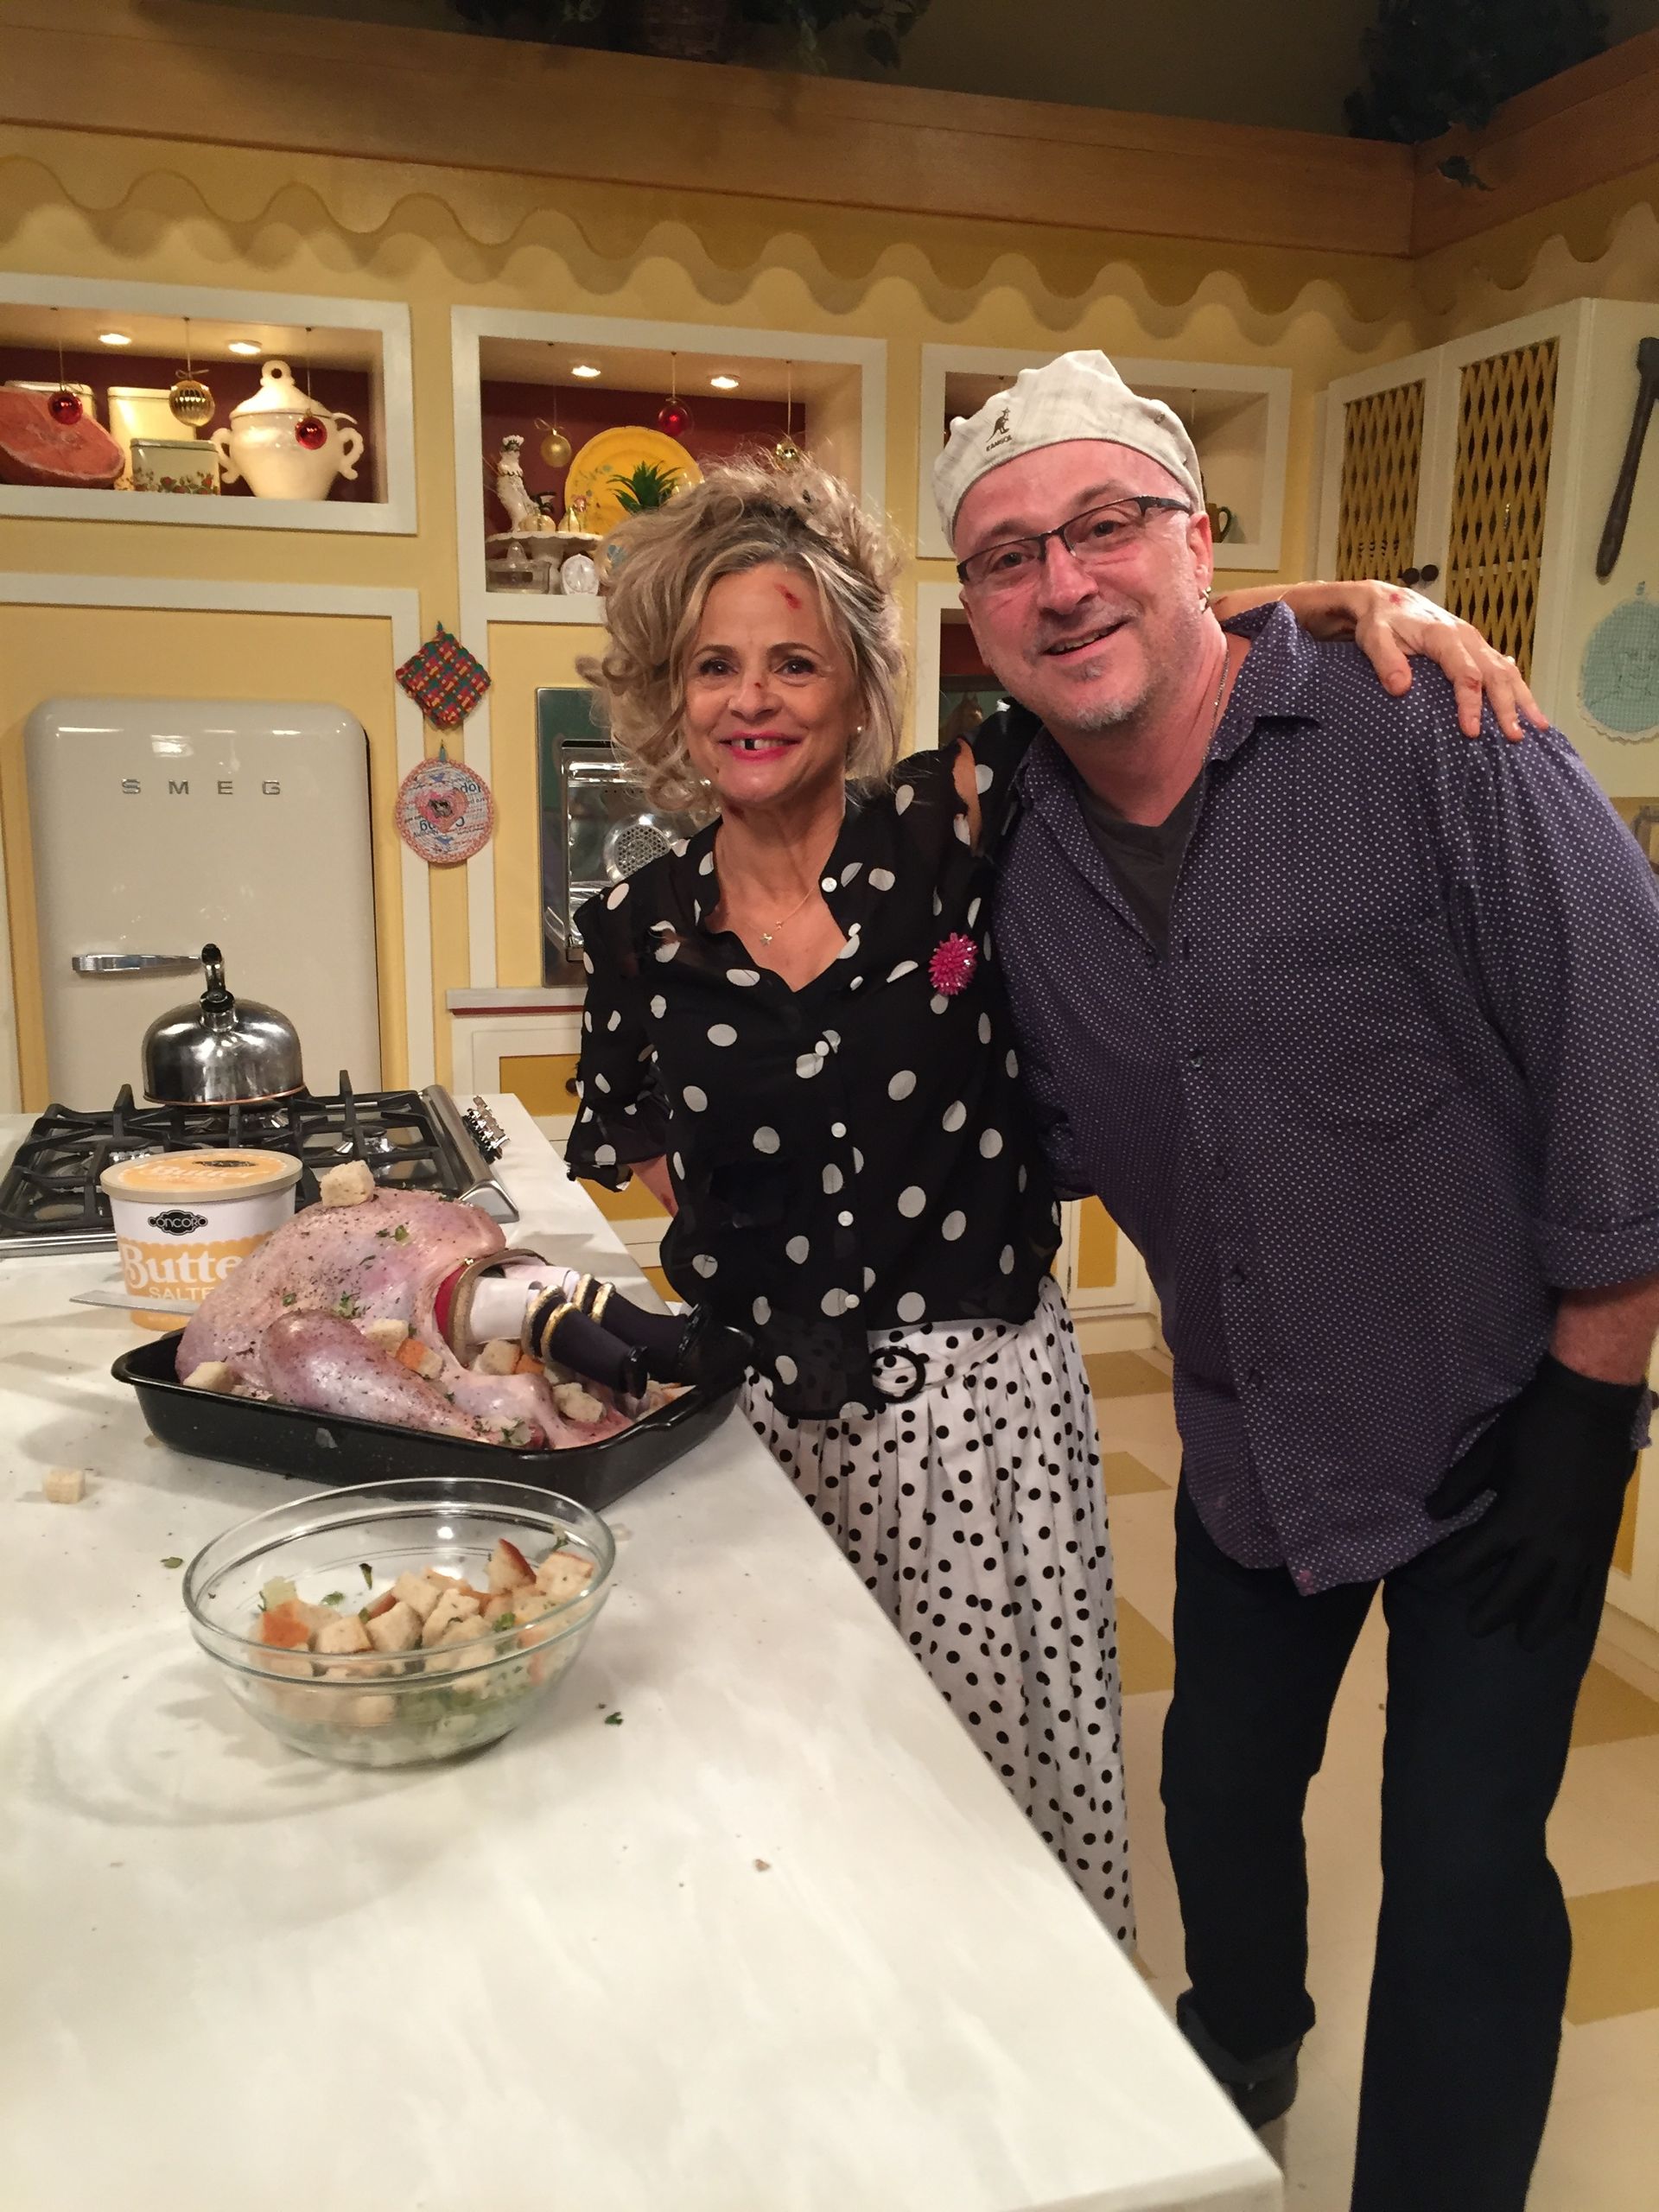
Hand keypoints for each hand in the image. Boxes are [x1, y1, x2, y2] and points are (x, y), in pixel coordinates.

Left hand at [1280, 580, 1544, 740]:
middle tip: (1514, 737)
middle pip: (1495, 675)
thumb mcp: (1374, 638)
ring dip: (1523, 699)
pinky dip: (1518, 689)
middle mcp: (1466, 637)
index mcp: (1444, 636)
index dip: (1471, 704)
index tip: (1473, 731)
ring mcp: (1475, 642)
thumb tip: (1401, 688)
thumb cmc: (1380, 622)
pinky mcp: (1476, 648)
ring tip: (1538, 727)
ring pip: (1507, 671)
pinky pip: (1503, 668)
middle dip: (1507, 707)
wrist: (1386, 601)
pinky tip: (1528, 708)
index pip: (1465, 674)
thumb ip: (1386, 661)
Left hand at [1424, 1354, 1642, 1648]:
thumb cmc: (1532, 1426)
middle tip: (1474, 1630)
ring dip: (1541, 1620)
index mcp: (1515, 1518)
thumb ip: (1458, 1487)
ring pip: (1560, 1596)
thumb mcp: (1486, 1453)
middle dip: (1492, 1611)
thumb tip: (1431, 1514)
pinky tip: (1576, 1621)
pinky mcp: (1604, 1537)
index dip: (1450, 1570)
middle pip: (1516, 1589)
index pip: (1474, 1557)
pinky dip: (1582, 1605)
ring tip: (1527, 1641)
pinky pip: (1594, 1582)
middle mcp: (1549, 1541)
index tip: (1432, 1581)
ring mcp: (1581, 1544)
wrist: (1590, 1407)